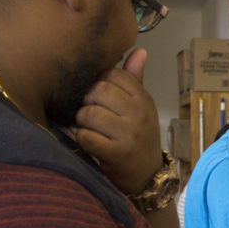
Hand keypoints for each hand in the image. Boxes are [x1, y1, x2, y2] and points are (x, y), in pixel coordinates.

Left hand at [74, 49, 162, 194]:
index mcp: (143, 99)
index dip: (99, 82)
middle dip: (86, 101)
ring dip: (81, 122)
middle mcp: (139, 113)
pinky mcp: (117, 153)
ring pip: (88, 113)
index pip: (113, 74)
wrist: (147, 176)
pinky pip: (85, 136)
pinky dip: (81, 139)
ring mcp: (129, 133)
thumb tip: (139, 50)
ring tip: (89, 129)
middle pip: (98, 90)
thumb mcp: (141, 108)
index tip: (99, 97)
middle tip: (89, 113)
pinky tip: (88, 143)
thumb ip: (135, 80)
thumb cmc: (138, 138)